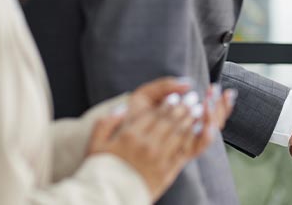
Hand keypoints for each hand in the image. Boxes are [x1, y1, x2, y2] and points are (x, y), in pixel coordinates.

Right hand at [88, 79, 235, 200]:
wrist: (107, 198)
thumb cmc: (100, 172)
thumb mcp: (95, 144)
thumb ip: (106, 123)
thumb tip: (121, 109)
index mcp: (130, 136)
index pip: (153, 114)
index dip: (166, 104)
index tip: (174, 97)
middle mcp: (146, 144)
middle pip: (168, 120)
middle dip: (182, 107)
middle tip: (191, 99)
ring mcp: (158, 158)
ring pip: (178, 132)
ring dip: (189, 118)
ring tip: (197, 109)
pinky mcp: (166, 171)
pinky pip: (182, 150)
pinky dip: (191, 138)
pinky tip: (196, 130)